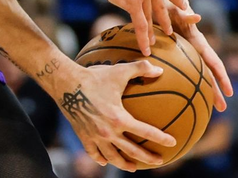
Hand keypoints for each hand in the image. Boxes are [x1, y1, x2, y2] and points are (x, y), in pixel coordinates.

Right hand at [56, 61, 177, 170]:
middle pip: (132, 150)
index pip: (146, 132)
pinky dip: (100, 158)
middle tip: (159, 161)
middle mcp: (108, 131)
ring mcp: (94, 136)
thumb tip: (160, 70)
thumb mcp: (119, 71)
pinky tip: (104, 161)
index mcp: (119, 118)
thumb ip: (141, 69)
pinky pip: (92, 152)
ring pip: (112, 157)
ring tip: (133, 168)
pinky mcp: (82, 135)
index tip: (172, 143)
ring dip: (124, 164)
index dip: (161, 138)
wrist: (65, 83)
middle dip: (147, 157)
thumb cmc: (93, 76)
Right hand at [89, 0, 187, 55]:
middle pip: (160, 5)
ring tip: (153, 43)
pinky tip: (146, 48)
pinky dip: (143, 38)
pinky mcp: (133, 3)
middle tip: (169, 30)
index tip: (184, 6)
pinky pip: (140, 24)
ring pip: (149, 17)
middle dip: (165, 20)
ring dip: (151, 32)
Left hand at [167, 0, 232, 110]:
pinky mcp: (173, 53)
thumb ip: (184, 13)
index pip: (212, 61)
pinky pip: (179, 70)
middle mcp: (194, 48)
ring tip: (207, 109)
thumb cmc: (167, 4)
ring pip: (196, 74)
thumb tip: (197, 18)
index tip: (230, 92)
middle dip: (216, 90)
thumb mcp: (175, 8)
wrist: (156, 3)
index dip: (221, 77)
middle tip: (222, 108)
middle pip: (208, 73)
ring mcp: (185, 52)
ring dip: (203, 91)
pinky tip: (179, 98)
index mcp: (197, 40)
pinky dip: (182, 83)